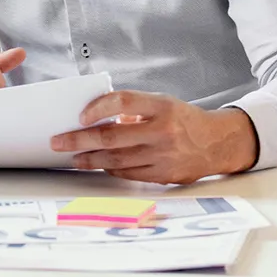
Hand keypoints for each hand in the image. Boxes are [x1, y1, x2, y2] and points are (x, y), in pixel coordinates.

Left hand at [49, 91, 258, 184]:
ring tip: (72, 157)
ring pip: (116, 160)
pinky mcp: (164, 175)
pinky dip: (110, 169)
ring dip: (90, 159)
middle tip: (58, 142)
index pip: (124, 102)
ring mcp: (164, 155)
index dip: (99, 107)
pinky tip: (97, 165)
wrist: (218, 143)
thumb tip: (97, 116)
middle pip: (112, 137)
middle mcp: (163, 131)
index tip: (80, 115)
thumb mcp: (162, 103)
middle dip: (80, 140)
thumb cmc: (183, 119)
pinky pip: (129, 173)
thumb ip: (133, 109)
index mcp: (161, 106)